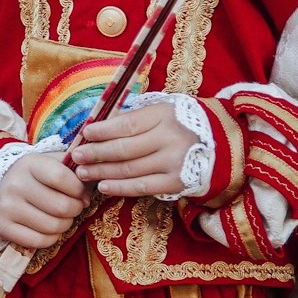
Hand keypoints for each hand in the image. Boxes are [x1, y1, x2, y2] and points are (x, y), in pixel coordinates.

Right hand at [0, 150, 90, 250]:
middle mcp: (14, 184)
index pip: (61, 178)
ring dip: (65, 224)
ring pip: (53, 226)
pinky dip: (51, 238)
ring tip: (61, 217)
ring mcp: (7, 207)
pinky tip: (49, 228)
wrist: (0, 184)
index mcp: (28, 164)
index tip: (80, 192)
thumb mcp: (52, 162)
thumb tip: (87, 194)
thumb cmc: (36, 174)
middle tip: (72, 207)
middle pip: (61, 206)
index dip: (78, 189)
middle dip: (75, 209)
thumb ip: (74, 171)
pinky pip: (40, 241)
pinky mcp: (3, 227)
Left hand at [73, 103, 197, 197]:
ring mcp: (174, 162)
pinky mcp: (177, 182)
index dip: (103, 130)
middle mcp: (170, 138)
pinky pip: (142, 187)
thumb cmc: (180, 124)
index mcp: (164, 115)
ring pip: (130, 169)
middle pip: (124, 149)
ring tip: (83, 172)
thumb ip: (136, 117)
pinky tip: (103, 186)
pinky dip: (120, 187)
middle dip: (96, 153)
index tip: (85, 133)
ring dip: (102, 172)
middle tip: (76, 156)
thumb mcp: (162, 110)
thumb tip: (99, 126)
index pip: (127, 124)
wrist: (221, 144)